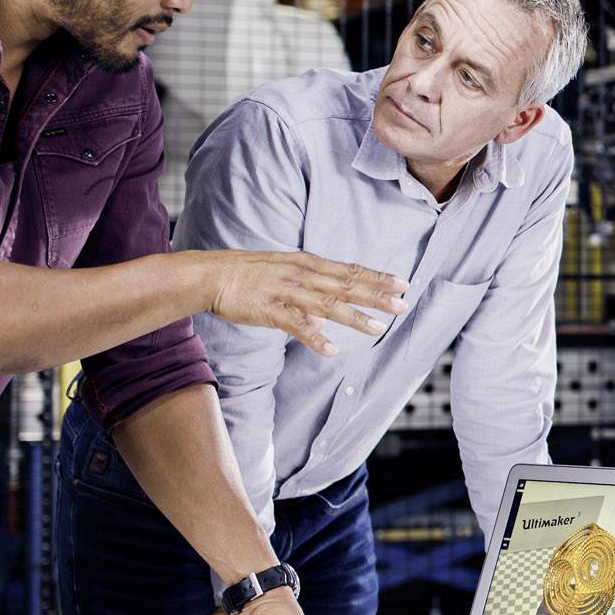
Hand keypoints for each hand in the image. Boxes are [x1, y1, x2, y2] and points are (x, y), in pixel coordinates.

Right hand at [200, 251, 406, 357]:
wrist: (212, 274)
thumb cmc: (248, 273)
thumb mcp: (284, 271)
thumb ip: (309, 288)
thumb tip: (326, 313)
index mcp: (307, 263)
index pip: (350, 270)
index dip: (376, 277)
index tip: (402, 282)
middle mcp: (302, 274)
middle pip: (346, 285)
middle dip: (377, 295)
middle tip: (403, 304)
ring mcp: (287, 291)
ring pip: (327, 305)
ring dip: (354, 317)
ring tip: (378, 328)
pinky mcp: (270, 310)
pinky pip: (296, 326)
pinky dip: (315, 338)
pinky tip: (332, 350)